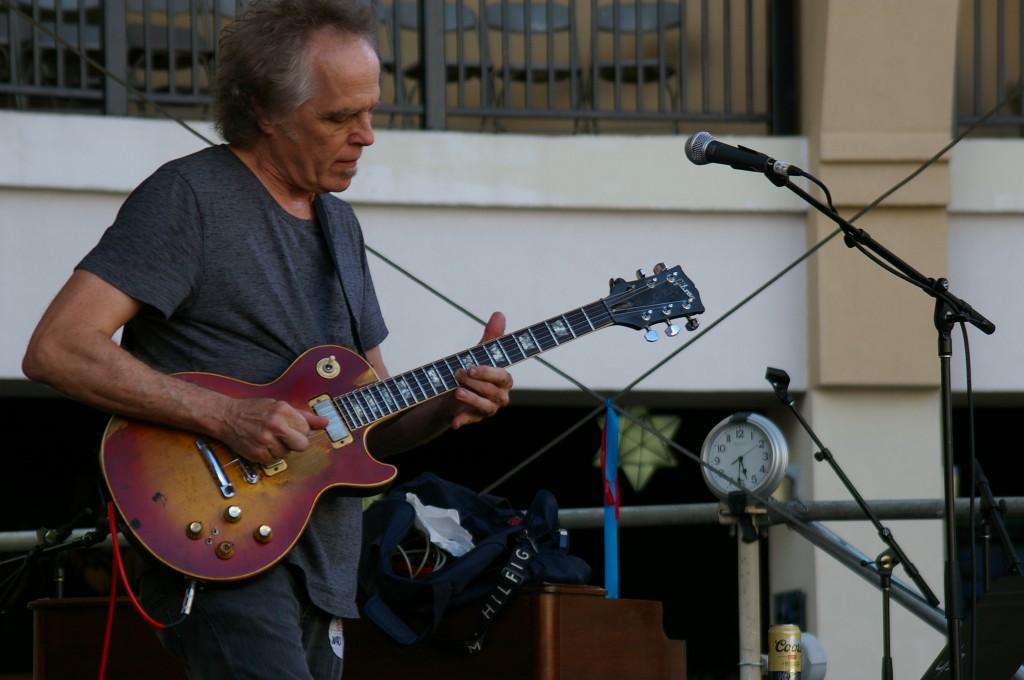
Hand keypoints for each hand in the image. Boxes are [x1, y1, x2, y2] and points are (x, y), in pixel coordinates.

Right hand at [219, 397, 328, 464]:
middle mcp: (275, 426)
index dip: (301, 430)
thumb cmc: (254, 410)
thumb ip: (304, 416)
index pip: (306, 429)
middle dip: (297, 442)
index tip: (292, 427)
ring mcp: (265, 441)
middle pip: (302, 445)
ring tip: (270, 438)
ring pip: (287, 454)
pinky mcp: (257, 454)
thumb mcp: (279, 406)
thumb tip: (325, 422)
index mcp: (283, 411)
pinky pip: (274, 460)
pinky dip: (270, 454)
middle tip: (286, 436)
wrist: (227, 416)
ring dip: (282, 448)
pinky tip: (263, 444)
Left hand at [447, 311, 512, 429]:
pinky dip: (462, 422)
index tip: (473, 367)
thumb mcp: (478, 353)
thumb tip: (499, 314)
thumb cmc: (471, 370)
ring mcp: (488, 409)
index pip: (503, 377)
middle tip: (458, 373)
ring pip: (485, 407)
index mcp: (504, 380)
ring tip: (457, 390)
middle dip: (475, 382)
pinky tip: (455, 423)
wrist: (452, 391)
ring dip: (471, 398)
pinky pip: (470, 421)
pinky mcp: (474, 418)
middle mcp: (500, 396)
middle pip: (493, 392)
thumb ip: (490, 337)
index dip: (489, 373)